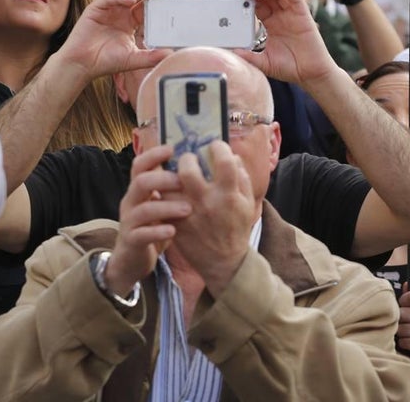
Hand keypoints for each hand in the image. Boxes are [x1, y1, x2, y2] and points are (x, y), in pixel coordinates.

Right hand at [53, 0, 172, 79]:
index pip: (145, 3)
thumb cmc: (105, 62)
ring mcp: (107, 9)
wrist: (83, 66)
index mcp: (129, 21)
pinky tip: (130, 0)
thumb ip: (151, 56)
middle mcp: (119, 12)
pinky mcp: (95, 9)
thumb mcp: (134, 59)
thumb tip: (170, 55)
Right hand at [105, 145, 190, 295]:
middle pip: (140, 181)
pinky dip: (158, 231)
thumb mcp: (159, 205)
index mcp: (138, 190)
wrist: (131, 261)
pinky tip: (174, 230)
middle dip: (163, 178)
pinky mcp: (132, 241)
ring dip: (166, 206)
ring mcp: (129, 222)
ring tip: (188, 208)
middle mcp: (130, 202)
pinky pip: (142, 234)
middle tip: (185, 181)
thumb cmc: (152, 228)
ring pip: (143, 208)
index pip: (140, 165)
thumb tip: (195, 168)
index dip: (153, 155)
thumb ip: (169, 190)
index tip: (172, 148)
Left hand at [165, 142, 256, 294]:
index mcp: (229, 195)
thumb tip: (232, 156)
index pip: (224, 161)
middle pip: (187, 170)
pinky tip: (171, 190)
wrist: (224, 262)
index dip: (218, 148)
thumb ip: (242, 178)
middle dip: (186, 158)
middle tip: (188, 159)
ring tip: (176, 175)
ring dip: (171, 176)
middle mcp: (207, 202)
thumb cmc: (236, 228)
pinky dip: (165, 193)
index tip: (214, 146)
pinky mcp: (175, 224)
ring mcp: (188, 214)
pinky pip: (163, 201)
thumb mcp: (246, 203)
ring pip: (168, 185)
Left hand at [235, 0, 336, 86]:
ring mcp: (291, 14)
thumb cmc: (289, 67)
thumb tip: (232, 52)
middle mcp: (280, 16)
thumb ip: (248, 56)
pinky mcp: (302, 13)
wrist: (310, 73)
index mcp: (271, 24)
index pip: (256, 6)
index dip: (245, 1)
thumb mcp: (263, 62)